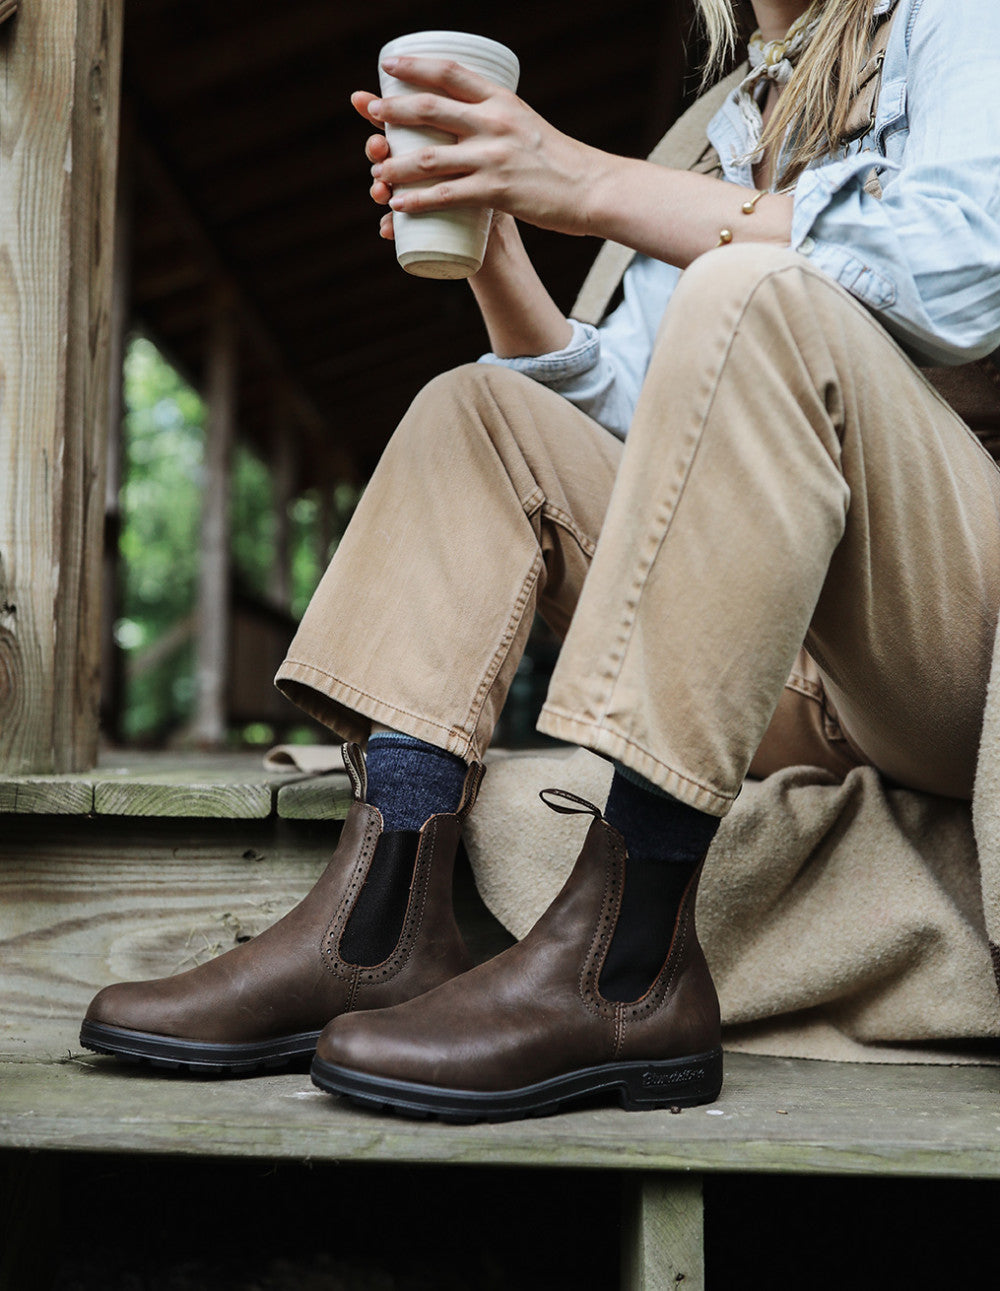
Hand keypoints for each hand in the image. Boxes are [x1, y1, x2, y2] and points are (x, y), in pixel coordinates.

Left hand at [355, 57, 606, 236]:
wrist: (592, 189)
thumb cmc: (558, 162)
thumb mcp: (527, 125)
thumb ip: (496, 122)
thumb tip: (464, 122)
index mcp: (501, 100)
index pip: (450, 72)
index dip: (415, 66)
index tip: (389, 64)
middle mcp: (494, 123)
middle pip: (430, 109)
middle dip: (393, 110)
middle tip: (370, 112)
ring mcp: (494, 157)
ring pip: (430, 157)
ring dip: (396, 164)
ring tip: (376, 171)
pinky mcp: (497, 191)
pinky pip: (447, 196)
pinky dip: (418, 201)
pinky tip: (398, 205)